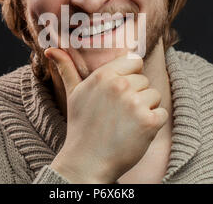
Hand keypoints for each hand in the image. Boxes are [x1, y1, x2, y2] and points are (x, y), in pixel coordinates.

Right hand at [45, 48, 168, 183]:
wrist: (87, 161)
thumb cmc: (81, 126)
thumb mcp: (73, 94)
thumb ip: (66, 69)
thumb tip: (50, 50)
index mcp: (104, 75)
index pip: (134, 61)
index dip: (130, 76)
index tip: (120, 93)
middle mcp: (120, 85)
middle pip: (144, 80)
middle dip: (136, 95)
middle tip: (118, 114)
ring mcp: (135, 103)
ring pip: (155, 96)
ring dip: (145, 110)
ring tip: (125, 123)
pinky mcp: (148, 121)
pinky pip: (162, 113)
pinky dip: (153, 124)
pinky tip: (135, 132)